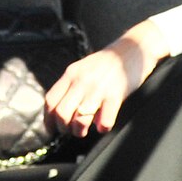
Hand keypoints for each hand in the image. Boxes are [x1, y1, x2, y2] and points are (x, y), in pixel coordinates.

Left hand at [45, 22, 167, 136]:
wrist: (134, 49)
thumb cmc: (109, 62)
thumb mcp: (84, 69)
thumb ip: (73, 87)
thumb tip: (66, 112)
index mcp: (71, 74)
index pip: (50, 100)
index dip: (48, 119)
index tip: (51, 129)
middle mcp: (82, 81)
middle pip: (62, 113)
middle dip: (63, 128)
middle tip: (70, 131)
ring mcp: (98, 88)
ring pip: (79, 120)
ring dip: (79, 131)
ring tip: (84, 131)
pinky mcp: (115, 95)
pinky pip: (104, 120)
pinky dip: (102, 128)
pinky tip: (103, 125)